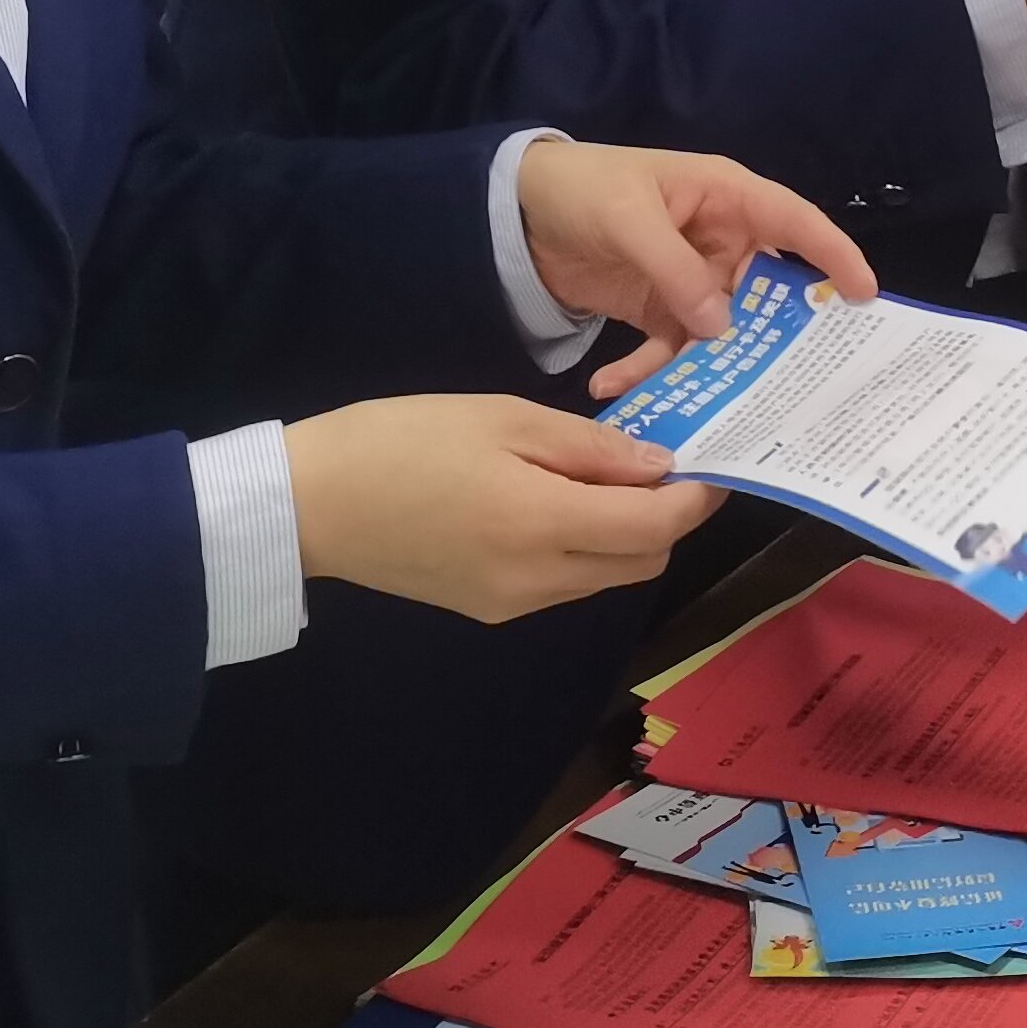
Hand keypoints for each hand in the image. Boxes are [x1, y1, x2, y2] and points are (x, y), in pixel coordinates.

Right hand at [284, 392, 721, 624]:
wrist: (311, 502)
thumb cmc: (403, 440)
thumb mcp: (504, 418)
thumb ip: (589, 448)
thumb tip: (660, 466)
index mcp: (541, 526)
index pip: (653, 528)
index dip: (695, 498)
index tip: (714, 462)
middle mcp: (536, 582)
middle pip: (639, 563)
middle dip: (667, 519)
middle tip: (664, 461)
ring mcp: (511, 604)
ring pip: (604, 578)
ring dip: (625, 536)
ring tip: (611, 474)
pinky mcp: (487, 609)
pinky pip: (564, 584)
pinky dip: (584, 549)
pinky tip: (563, 501)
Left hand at [510, 139, 878, 394]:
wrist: (516, 210)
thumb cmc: (584, 189)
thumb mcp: (628, 219)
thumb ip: (676, 270)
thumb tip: (722, 327)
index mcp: (726, 198)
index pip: (794, 223)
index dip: (833, 256)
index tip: (864, 297)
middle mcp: (720, 240)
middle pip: (765, 293)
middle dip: (770, 338)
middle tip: (779, 383)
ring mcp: (691, 279)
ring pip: (720, 332)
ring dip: (701, 369)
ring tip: (683, 405)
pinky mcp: (658, 309)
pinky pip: (670, 349)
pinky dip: (647, 373)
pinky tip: (611, 388)